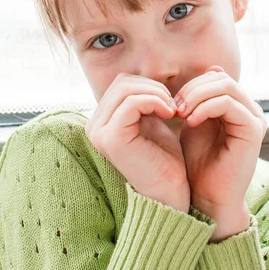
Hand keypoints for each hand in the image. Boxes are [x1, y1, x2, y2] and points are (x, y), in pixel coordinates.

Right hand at [85, 73, 189, 212]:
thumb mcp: (152, 122)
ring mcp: (99, 131)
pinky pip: (132, 102)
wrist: (169, 193)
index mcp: (102, 120)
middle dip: (153, 87)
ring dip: (156, 93)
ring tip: (173, 109)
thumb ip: (145, 100)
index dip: (149, 86)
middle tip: (174, 104)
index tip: (170, 102)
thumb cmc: (164, 159)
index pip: (122, 83)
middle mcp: (94, 125)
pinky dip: (155, 101)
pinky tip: (170, 114)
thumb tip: (150, 76)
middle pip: (122, 82)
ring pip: (126, 88)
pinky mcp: (111, 137)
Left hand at [175, 66, 266, 239]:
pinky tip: (190, 121)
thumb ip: (201, 98)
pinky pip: (228, 103)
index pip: (217, 77)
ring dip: (196, 96)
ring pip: (225, 86)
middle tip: (174, 107)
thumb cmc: (199, 162)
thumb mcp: (196, 121)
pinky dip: (205, 107)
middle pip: (221, 78)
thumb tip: (211, 69)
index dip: (192, 85)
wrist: (207, 197)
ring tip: (180, 113)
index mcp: (238, 106)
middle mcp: (250, 109)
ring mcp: (255, 118)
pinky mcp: (254, 129)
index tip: (172, 103)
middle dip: (193, 88)